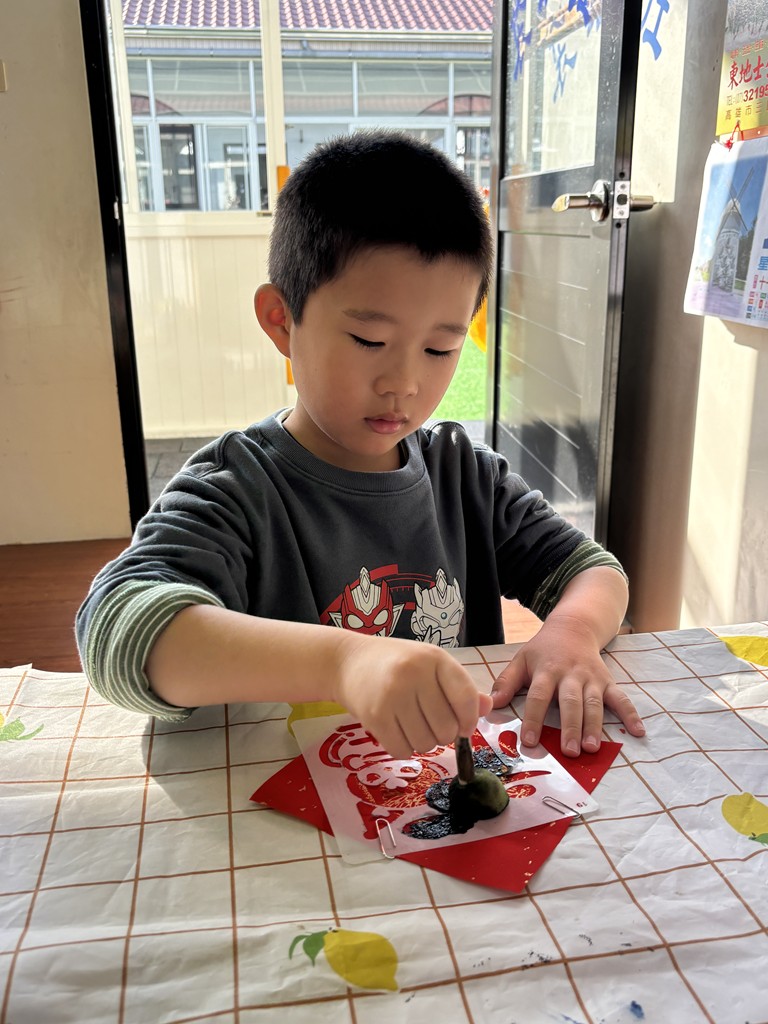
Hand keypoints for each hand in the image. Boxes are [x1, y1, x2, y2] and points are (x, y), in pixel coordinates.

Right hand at [334, 635, 492, 759]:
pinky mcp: (374, 716)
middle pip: (447, 729)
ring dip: (422, 742)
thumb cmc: (395, 664)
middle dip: (442, 734)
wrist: (347, 661)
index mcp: (434, 658)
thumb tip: (488, 707)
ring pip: (426, 744)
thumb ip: (460, 687)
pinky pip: (402, 751)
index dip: (469, 720)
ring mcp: (392, 695)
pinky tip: (396, 730)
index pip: (466, 698)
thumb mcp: (430, 665)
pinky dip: (403, 748)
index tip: (463, 726)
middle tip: (428, 722)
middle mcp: (414, 673)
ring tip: (410, 723)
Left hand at [490, 615, 644, 756]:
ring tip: (591, 748)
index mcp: (546, 670)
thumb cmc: (543, 651)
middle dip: (570, 726)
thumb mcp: (521, 660)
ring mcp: (592, 678)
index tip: (529, 741)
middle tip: (570, 751)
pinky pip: (621, 699)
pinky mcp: (608, 681)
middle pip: (570, 701)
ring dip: (594, 726)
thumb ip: (506, 682)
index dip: (533, 718)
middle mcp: (571, 674)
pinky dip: (631, 714)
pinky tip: (638, 731)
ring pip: (594, 703)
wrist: (573, 628)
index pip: (538, 695)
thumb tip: (492, 704)